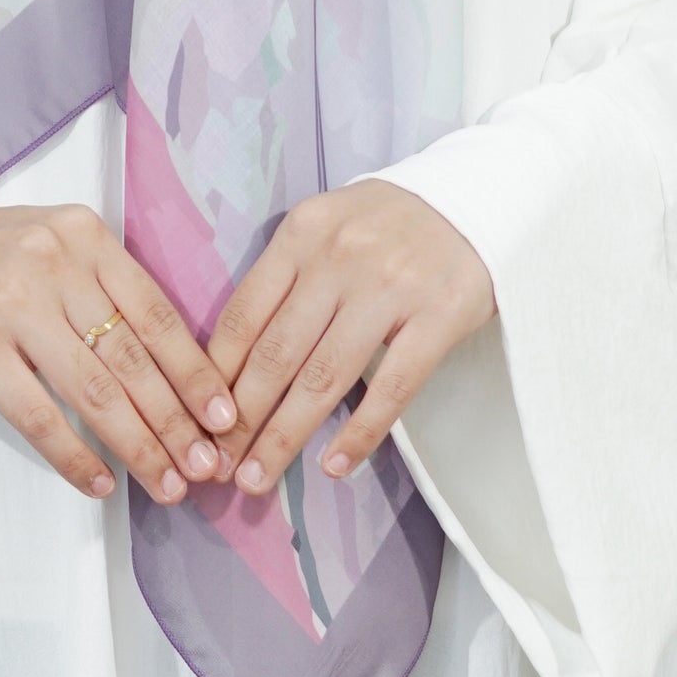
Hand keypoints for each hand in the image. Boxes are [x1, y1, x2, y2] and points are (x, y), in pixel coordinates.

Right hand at [0, 202, 237, 506]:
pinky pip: (37, 414)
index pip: (156, 312)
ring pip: (94, 389)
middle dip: (177, 420)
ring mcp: (13, 304)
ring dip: (138, 444)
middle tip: (207, 468)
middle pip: (132, 356)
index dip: (196, 371)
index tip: (227, 417)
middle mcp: (55, 263)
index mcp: (85, 235)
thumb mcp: (53, 248)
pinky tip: (101, 483)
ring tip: (168, 484)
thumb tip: (174, 370)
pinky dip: (74, 455)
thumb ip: (104, 288)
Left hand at [208, 182, 495, 494]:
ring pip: (324, 378)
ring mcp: (391, 288)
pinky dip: (359, 434)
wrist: (479, 197)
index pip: (244, 314)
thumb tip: (232, 358)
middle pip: (277, 353)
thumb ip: (286, 276)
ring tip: (257, 479)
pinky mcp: (439, 316)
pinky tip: (334, 467)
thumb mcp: (328, 225)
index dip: (215, 375)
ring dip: (284, 437)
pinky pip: (392, 387)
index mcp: (303, 232)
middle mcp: (340, 257)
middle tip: (217, 468)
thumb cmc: (389, 221)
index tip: (198, 420)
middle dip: (241, 420)